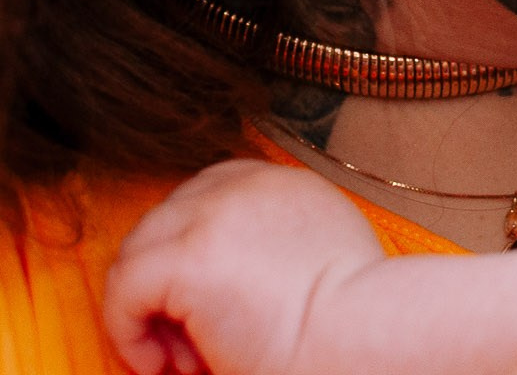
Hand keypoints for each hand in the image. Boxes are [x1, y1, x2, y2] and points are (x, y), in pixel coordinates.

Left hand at [105, 159, 384, 374]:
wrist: (371, 334)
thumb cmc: (354, 318)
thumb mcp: (322, 253)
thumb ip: (276, 241)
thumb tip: (230, 277)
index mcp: (282, 182)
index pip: (203, 197)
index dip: (191, 252)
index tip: (203, 307)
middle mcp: (246, 184)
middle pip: (163, 222)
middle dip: (164, 284)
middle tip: (193, 342)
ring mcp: (213, 214)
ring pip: (137, 254)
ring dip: (147, 310)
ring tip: (187, 357)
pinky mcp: (187, 256)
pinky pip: (123, 289)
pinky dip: (129, 332)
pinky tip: (165, 363)